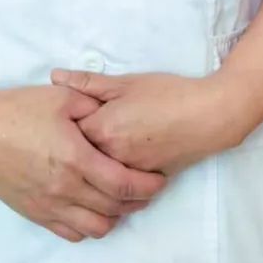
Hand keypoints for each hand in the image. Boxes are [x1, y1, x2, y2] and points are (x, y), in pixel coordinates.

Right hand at [0, 84, 167, 243]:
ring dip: (114, 216)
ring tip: (120, 200)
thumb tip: (114, 114)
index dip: (147, 185)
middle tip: (147, 189)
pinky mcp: (35, 214)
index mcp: (76, 159)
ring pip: (95, 227)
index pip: (124, 184)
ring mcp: (49, 205)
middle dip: (137, 201)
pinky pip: (71, 233)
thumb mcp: (61, 97)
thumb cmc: (18, 109)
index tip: (159, 179)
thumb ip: (93, 105)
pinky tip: (92, 209)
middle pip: (114, 208)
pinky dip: (89, 225)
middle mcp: (65, 189)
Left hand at [50, 69, 233, 174]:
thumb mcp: (126, 82)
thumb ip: (88, 83)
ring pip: (99, 176)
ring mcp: (128, 172)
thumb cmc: (166, 93)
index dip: (65, 127)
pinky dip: (114, 177)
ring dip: (94, 166)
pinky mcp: (144, 182)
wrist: (207, 116)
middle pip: (80, 158)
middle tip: (78, 138)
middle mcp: (111, 156)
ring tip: (98, 151)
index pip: (68, 134)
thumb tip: (54, 77)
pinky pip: (120, 186)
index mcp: (103, 128)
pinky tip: (116, 165)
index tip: (65, 120)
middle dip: (75, 150)